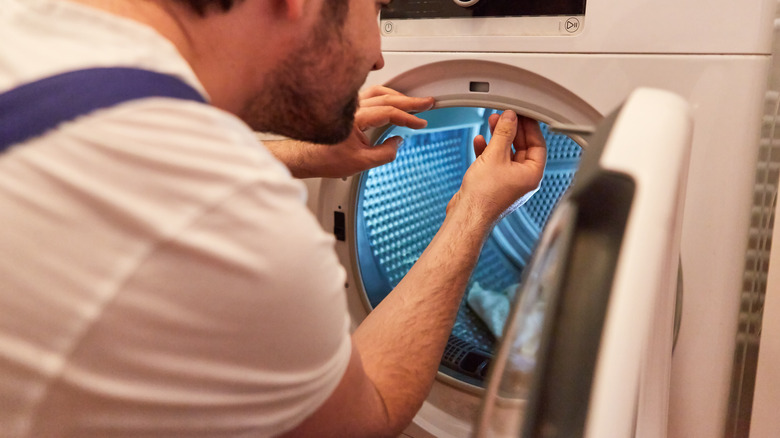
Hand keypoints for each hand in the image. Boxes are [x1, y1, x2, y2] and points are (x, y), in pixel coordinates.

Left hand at [265, 86, 433, 178]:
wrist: (303, 157)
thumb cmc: (323, 158)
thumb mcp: (360, 163)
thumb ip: (384, 154)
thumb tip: (397, 143)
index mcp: (356, 118)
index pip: (389, 112)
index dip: (408, 117)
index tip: (421, 122)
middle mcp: (352, 106)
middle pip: (387, 97)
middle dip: (410, 101)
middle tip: (427, 103)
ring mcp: (348, 104)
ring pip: (378, 92)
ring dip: (398, 96)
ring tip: (413, 102)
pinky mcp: (346, 107)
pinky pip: (370, 95)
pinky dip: (385, 96)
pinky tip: (391, 100)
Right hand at [448, 110, 546, 222]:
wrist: (467, 215)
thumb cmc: (484, 196)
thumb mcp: (495, 156)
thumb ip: (503, 134)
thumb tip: (510, 118)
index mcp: (532, 174)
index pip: (538, 144)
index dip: (530, 126)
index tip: (522, 114)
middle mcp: (523, 179)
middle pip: (522, 147)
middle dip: (512, 130)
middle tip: (505, 115)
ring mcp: (508, 182)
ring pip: (506, 154)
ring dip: (499, 138)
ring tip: (491, 122)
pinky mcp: (493, 184)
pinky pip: (494, 162)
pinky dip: (488, 150)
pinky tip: (480, 141)